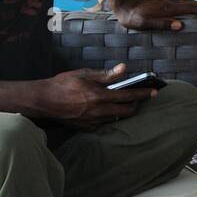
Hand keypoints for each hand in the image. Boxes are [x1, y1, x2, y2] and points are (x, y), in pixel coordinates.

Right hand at [37, 63, 152, 129]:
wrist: (42, 101)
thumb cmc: (62, 84)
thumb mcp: (84, 74)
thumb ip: (106, 74)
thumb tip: (124, 69)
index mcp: (98, 96)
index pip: (127, 96)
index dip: (143, 94)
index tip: (154, 92)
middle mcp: (97, 111)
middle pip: (126, 112)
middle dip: (137, 105)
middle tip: (142, 98)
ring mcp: (92, 122)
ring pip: (116, 118)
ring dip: (123, 111)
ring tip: (126, 102)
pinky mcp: (86, 128)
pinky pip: (104, 123)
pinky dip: (110, 117)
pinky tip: (108, 109)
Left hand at [113, 0, 196, 30]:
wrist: (122, 3)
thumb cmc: (131, 16)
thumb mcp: (144, 23)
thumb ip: (161, 24)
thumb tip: (180, 25)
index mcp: (168, 9)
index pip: (191, 9)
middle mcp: (171, 4)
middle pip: (194, 5)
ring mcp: (168, 3)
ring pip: (190, 4)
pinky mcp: (164, 4)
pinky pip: (184, 4)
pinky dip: (194, 7)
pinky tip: (195, 10)